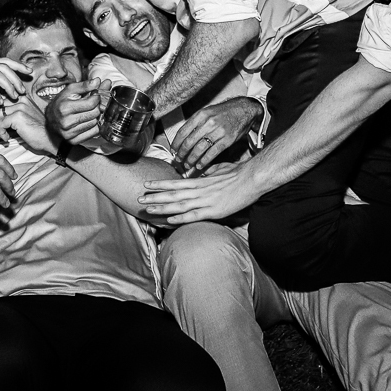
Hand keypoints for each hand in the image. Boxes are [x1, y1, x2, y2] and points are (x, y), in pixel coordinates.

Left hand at [0, 100, 54, 155]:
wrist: (51, 139)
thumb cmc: (38, 131)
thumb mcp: (25, 116)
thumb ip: (12, 112)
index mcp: (23, 97)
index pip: (0, 96)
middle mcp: (21, 99)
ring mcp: (20, 107)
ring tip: (0, 135)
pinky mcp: (18, 117)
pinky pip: (0, 124)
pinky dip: (0, 133)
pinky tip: (6, 138)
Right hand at [44, 78, 110, 147]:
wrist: (50, 120)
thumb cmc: (60, 103)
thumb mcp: (69, 91)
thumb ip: (84, 85)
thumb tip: (97, 81)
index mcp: (64, 108)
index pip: (91, 103)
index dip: (97, 97)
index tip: (95, 95)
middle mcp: (66, 122)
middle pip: (95, 113)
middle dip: (97, 106)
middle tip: (95, 103)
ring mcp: (70, 133)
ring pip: (95, 123)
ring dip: (96, 116)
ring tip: (90, 111)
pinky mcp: (73, 141)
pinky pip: (93, 133)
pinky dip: (95, 126)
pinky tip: (89, 120)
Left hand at [139, 160, 260, 223]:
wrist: (251, 178)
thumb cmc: (237, 173)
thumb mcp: (218, 170)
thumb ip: (207, 173)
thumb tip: (200, 173)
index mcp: (200, 181)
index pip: (175, 182)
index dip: (160, 184)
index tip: (146, 185)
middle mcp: (199, 191)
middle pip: (172, 194)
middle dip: (155, 197)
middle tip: (139, 199)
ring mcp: (205, 201)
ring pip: (179, 205)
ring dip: (162, 208)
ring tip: (148, 209)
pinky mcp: (214, 211)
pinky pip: (194, 216)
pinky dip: (181, 218)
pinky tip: (170, 221)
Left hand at [171, 97, 261, 174]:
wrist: (244, 109)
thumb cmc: (224, 112)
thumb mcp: (208, 111)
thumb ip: (196, 123)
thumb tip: (183, 137)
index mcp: (201, 115)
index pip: (183, 131)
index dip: (176, 143)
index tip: (173, 150)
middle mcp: (208, 123)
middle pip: (189, 141)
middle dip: (182, 153)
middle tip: (178, 160)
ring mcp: (218, 132)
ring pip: (200, 149)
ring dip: (191, 159)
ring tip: (188, 165)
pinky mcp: (227, 140)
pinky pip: (213, 153)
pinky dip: (204, 161)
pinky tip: (199, 165)